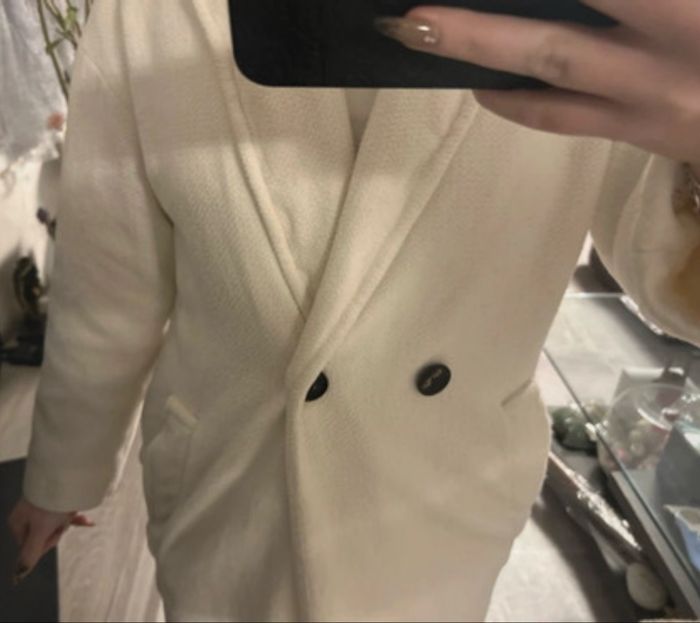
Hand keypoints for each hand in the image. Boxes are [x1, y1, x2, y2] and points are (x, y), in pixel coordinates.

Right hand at [7, 496, 94, 585]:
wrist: (67, 474)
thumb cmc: (51, 503)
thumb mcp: (41, 531)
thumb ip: (30, 555)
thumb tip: (17, 577)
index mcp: (17, 522)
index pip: (31, 546)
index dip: (47, 542)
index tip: (54, 531)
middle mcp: (26, 513)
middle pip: (45, 534)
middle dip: (59, 528)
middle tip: (62, 518)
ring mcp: (41, 505)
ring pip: (56, 523)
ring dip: (68, 520)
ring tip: (72, 511)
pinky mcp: (55, 499)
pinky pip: (64, 513)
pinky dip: (75, 516)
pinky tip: (88, 521)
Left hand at [374, 1, 699, 170]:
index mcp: (692, 14)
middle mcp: (673, 53)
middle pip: (558, 31)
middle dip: (482, 20)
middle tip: (413, 11)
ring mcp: (654, 101)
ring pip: (553, 71)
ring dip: (482, 51)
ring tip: (422, 32)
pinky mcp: (645, 134)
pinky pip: (569, 119)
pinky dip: (521, 104)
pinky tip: (483, 87)